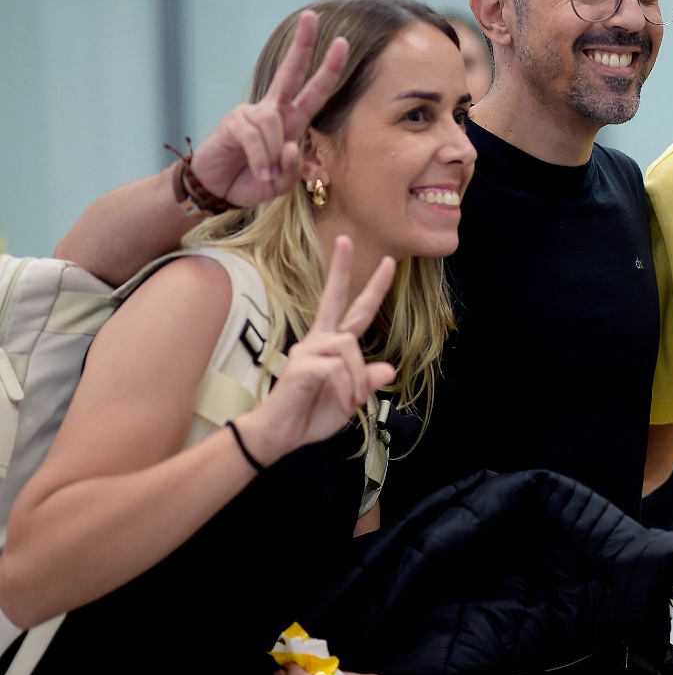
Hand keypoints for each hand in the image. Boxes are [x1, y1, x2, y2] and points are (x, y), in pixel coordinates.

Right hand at [189, 11, 347, 206]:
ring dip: (273, 158)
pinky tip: (257, 171)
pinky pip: (256, 138)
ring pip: (274, 126)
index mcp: (292, 121)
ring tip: (263, 174)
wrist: (217, 189)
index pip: (314, 90)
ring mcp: (251, 114)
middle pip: (290, 72)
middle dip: (303, 45)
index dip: (329, 68)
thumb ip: (292, 167)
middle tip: (312, 15)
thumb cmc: (252, 180)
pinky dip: (260, 159)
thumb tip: (289, 145)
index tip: (342, 43)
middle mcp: (273, 111)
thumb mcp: (281, 182)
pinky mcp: (233, 123)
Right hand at [240, 237, 395, 463]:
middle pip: (334, 299)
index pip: (355, 311)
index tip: (389, 262)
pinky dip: (347, 389)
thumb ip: (366, 382)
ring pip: (349, 347)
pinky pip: (337, 369)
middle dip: (340, 268)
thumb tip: (389, 369)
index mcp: (332, 345)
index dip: (373, 288)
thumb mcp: (350, 399)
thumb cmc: (312, 414)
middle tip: (345, 239)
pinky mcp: (302, 365)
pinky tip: (343, 403)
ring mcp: (308, 350)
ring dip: (357, 378)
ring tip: (352, 401)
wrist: (281, 435)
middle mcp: (319, 341)